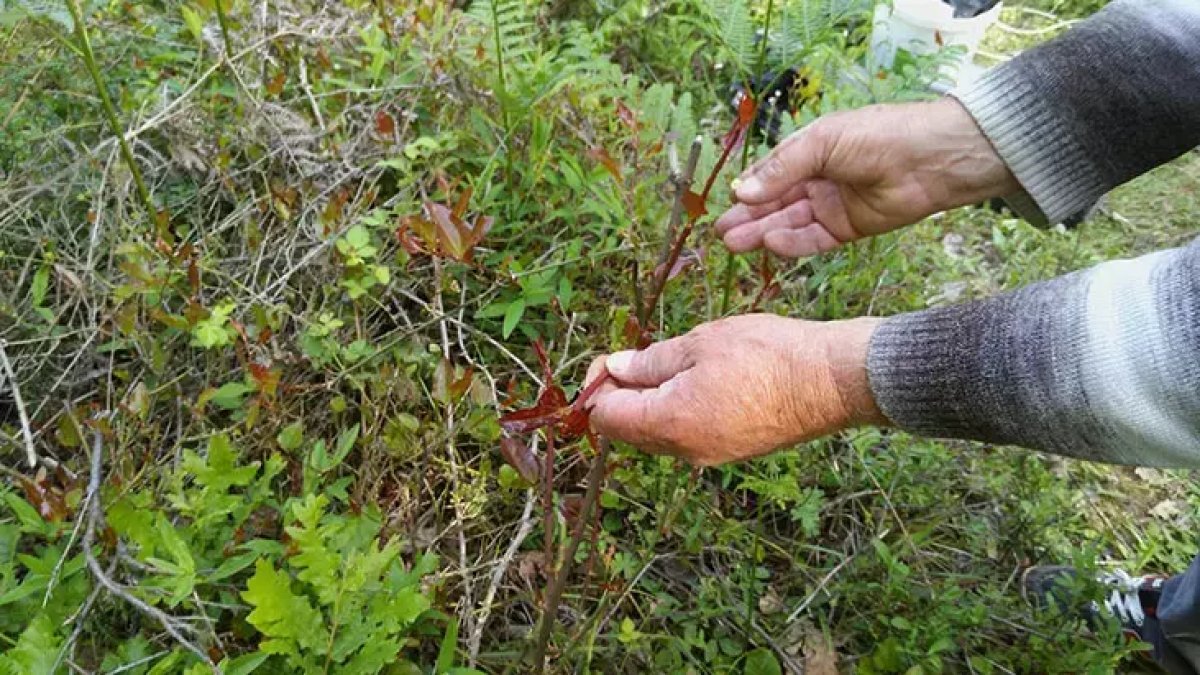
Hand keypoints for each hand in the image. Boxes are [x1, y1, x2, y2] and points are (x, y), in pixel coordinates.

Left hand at [585, 314, 884, 465]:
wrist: (829, 381)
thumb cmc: (765, 354)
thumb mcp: (700, 343)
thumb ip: (651, 361)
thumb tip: (615, 368)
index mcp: (670, 423)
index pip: (607, 417)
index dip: (599, 385)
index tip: (610, 356)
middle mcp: (685, 450)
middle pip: (629, 429)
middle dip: (623, 393)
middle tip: (638, 355)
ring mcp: (710, 455)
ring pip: (658, 433)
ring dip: (652, 401)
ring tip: (674, 362)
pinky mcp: (731, 451)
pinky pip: (686, 435)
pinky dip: (678, 409)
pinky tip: (699, 379)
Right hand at [714, 98, 1018, 257]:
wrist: (931, 159)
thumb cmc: (877, 136)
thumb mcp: (822, 142)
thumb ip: (782, 168)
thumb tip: (743, 191)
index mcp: (809, 150)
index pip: (770, 173)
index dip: (750, 189)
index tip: (728, 203)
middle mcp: (817, 179)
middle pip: (775, 202)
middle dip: (748, 217)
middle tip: (721, 233)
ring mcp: (831, 205)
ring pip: (789, 223)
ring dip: (762, 233)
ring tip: (734, 243)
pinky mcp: (847, 229)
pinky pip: (813, 239)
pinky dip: (792, 243)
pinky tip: (771, 243)